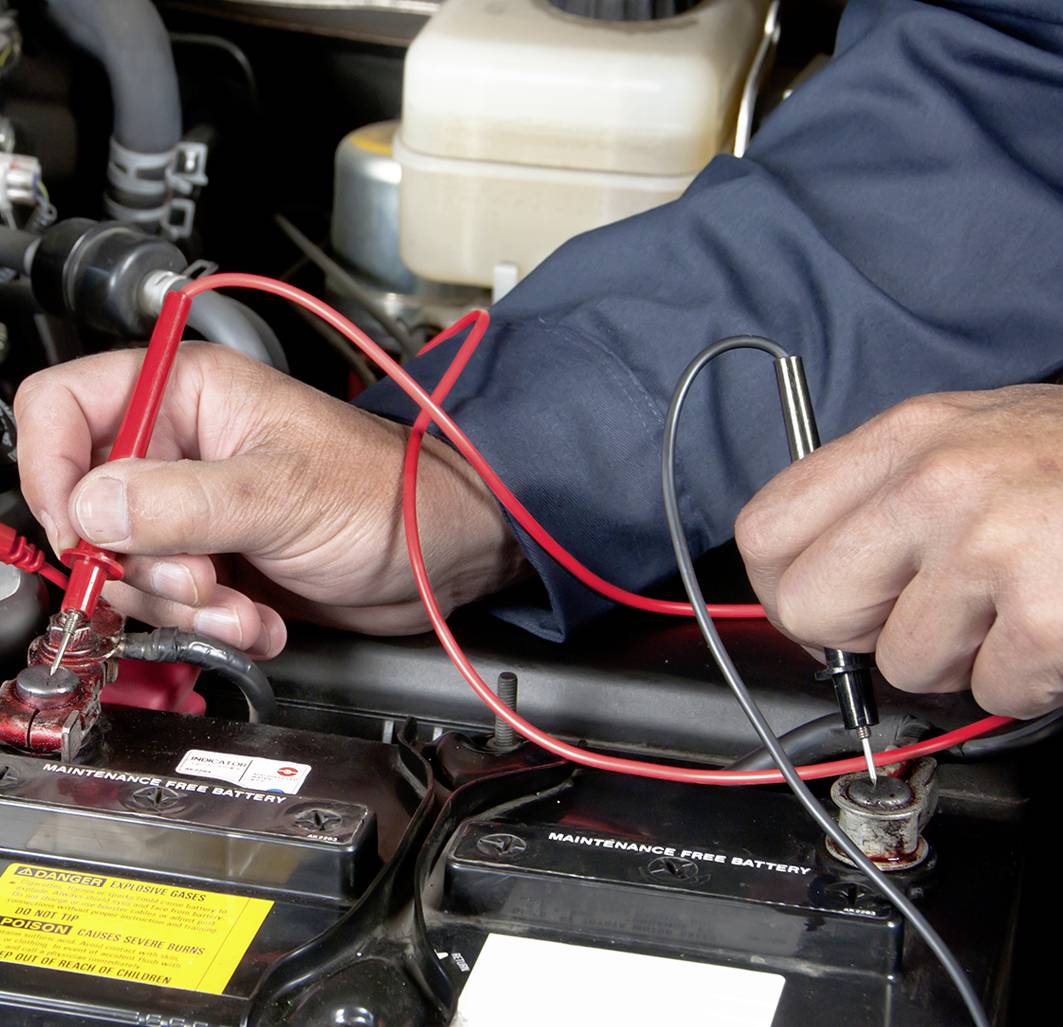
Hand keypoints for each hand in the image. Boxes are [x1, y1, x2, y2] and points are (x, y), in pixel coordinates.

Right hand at [14, 344, 525, 656]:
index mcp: (190, 396)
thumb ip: (180, 503)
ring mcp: (196, 512)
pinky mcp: (217, 563)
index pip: (63, 407)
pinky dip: (213, 625)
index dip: (52, 468)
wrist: (440, 556)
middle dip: (140, 563)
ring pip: (127, 568)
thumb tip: (88, 510)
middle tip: (201, 578)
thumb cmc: (389, 493)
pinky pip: (173, 605)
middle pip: (88, 507)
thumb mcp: (281, 493)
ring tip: (244, 605)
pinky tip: (262, 619)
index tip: (80, 529)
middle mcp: (182, 449)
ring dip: (185, 605)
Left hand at [735, 385, 1062, 718]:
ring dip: (959, 658)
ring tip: (1011, 605)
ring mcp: (992, 546)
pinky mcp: (1048, 613)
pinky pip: (992, 690)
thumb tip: (805, 577)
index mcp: (905, 438)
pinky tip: (1053, 626)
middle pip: (809, 607)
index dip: (783, 585)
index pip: (765, 530)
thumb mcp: (966, 442)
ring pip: (903, 665)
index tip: (823, 602)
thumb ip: (878, 498)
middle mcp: (936, 483)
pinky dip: (1027, 679)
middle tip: (918, 614)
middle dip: (857, 635)